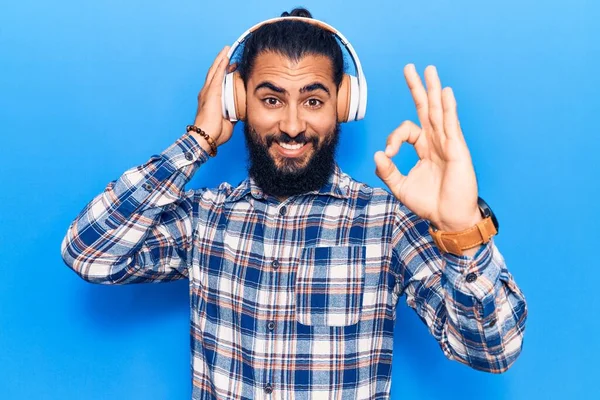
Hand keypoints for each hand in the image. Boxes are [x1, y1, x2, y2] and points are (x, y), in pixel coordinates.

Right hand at [193, 46, 236, 146]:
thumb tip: (239, 113)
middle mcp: (207, 93)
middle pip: (214, 73)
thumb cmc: (215, 132)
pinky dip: (221, 64)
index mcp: (211, 100)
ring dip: (221, 60)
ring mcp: (208, 91)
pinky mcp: (211, 91)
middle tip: (228, 54)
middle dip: (221, 63)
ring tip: (226, 50)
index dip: (224, 74)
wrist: (206, 136)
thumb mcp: (228, 121)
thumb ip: (233, 115)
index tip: (232, 68)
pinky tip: (226, 56)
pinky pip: (217, 74)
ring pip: (215, 70)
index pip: (218, 83)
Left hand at [374, 64, 480, 231]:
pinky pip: (451, 125)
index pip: (406, 131)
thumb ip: (388, 171)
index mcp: (424, 148)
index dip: (393, 138)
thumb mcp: (400, 187)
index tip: (388, 154)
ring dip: (433, 90)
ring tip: (429, 70)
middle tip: (410, 68)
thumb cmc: (429, 203)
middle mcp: (436, 142)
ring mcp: (448, 144)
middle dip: (417, 88)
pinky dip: (448, 108)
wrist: (448, 218)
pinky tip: (445, 92)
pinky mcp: (457, 150)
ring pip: (439, 111)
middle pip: (425, 109)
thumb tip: (377, 154)